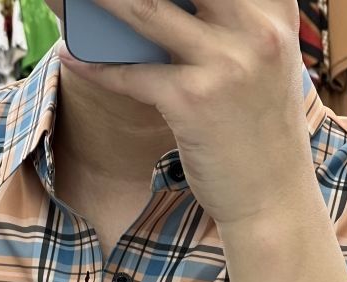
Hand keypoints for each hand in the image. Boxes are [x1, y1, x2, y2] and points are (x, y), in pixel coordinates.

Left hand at [56, 0, 314, 226]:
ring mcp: (226, 63)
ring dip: (95, 2)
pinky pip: (132, 74)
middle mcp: (256, 27)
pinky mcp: (195, 102)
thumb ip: (224, 24)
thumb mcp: (258, 63)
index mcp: (274, 8)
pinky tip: (71, 56)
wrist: (274, 197)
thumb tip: (151, 9)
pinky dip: (96, 66)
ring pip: (144, 11)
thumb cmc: (259, 131)